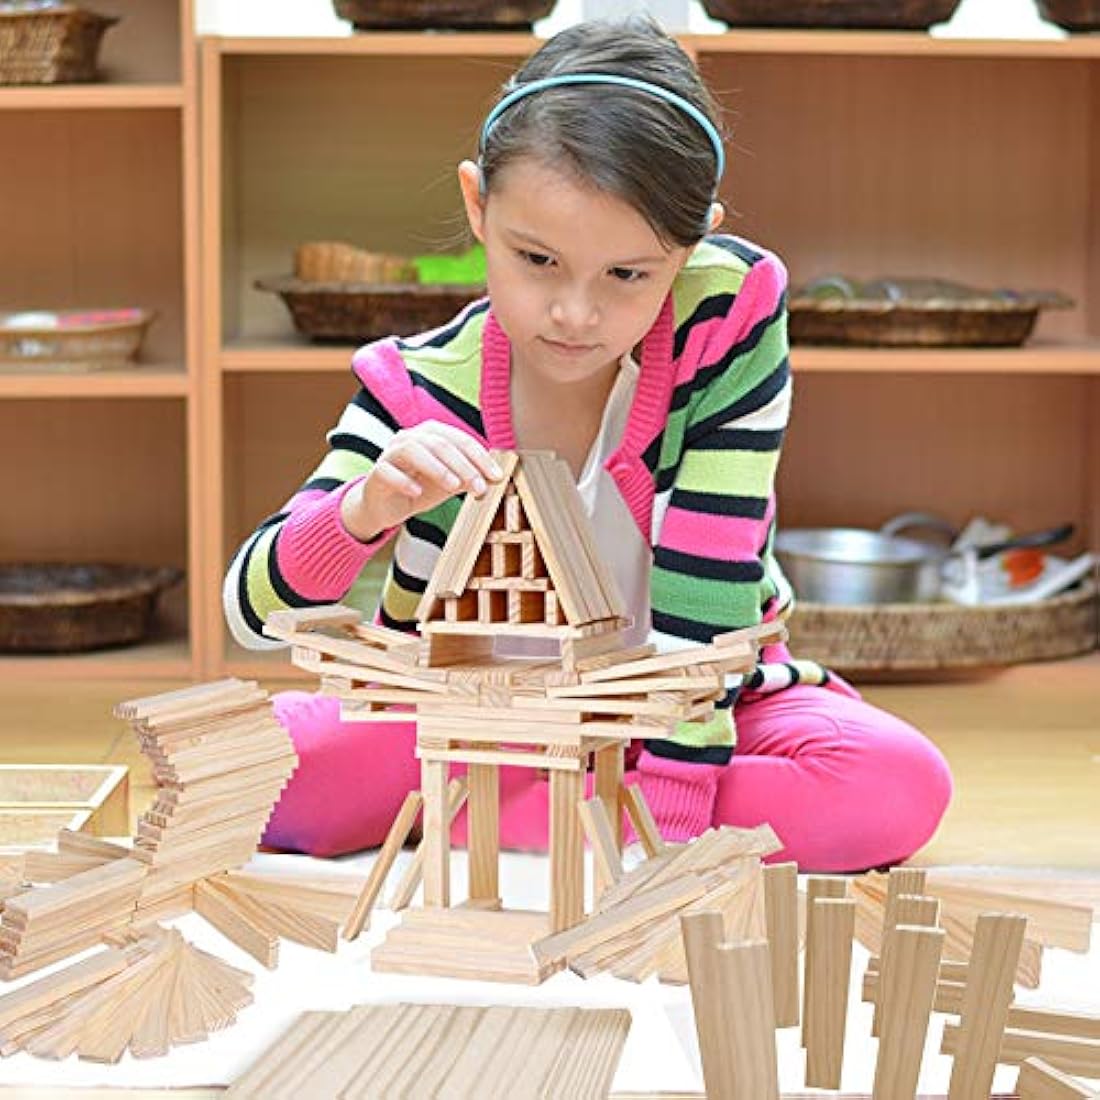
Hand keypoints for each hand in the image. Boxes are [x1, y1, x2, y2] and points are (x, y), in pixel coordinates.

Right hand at [340, 420, 503, 541]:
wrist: (386, 506)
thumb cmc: (420, 488)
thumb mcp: (450, 484)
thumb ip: (470, 478)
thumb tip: (496, 478)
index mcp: (432, 435)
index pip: (460, 440)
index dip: (481, 457)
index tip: (497, 477)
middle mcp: (411, 438)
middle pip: (440, 444)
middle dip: (464, 466)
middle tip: (479, 487)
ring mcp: (391, 453)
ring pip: (413, 450)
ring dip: (436, 468)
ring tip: (453, 486)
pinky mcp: (377, 472)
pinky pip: (387, 471)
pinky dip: (404, 481)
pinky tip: (417, 492)